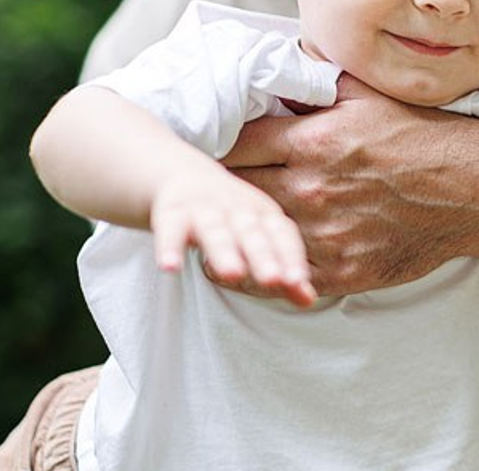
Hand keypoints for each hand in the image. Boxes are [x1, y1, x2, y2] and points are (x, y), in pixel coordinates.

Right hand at [151, 168, 316, 307]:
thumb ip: (283, 272)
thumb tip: (309, 301)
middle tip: (272, 280)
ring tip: (232, 274)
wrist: (185, 176)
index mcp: (263, 216)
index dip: (290, 257)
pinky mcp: (173, 213)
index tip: (297, 281)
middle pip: (251, 234)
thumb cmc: (232, 218)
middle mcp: (237, 210)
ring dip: (223, 252)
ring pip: (215, 231)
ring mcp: (205, 210)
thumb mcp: (261, 239)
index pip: (281, 235)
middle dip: (263, 256)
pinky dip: (170, 247)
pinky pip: (170, 231)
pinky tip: (170, 267)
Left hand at [218, 74, 478, 296]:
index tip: (208, 147)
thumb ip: (316, 79)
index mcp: (314, 140)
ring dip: (238, 229)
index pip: (234, 144)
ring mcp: (326, 234)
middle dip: (221, 187)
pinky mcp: (341, 271)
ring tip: (222, 224)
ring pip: (253, 236)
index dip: (216, 146)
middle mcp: (313, 189)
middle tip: (207, 187)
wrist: (476, 189)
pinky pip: (280, 276)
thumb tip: (276, 62)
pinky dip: (262, 267)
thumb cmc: (424, 136)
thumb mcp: (369, 93)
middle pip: (236, 191)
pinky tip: (252, 257)